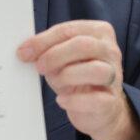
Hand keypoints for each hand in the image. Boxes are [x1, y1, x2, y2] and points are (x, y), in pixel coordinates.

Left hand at [17, 20, 139, 139]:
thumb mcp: (61, 58)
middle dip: (55, 55)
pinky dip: (74, 100)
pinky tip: (62, 100)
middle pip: (83, 45)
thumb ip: (47, 49)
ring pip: (95, 70)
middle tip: (39, 67)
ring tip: (55, 82)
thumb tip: (25, 50)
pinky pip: (95, 99)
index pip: (68, 30)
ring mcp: (115, 76)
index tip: (24, 52)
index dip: (43, 41)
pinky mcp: (111, 101)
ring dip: (67, 75)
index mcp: (98, 32)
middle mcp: (111, 51)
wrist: (98, 108)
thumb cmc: (76, 76)